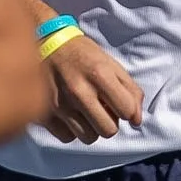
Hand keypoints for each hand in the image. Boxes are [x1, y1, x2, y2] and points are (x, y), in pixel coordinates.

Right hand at [41, 31, 143, 146]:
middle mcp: (79, 91)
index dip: (127, 110)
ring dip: (91, 128)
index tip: (119, 104)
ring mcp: (59, 104)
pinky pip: (67, 137)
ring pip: (88, 137)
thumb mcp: (110, 63)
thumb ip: (130, 90)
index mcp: (99, 74)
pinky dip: (71, 129)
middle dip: (109, 122)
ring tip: (85, 111)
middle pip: (108, 130)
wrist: (44, 43)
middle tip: (102, 109)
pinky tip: (69, 114)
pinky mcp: (43, 113)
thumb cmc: (81, 54)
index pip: (127, 111)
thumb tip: (137, 121)